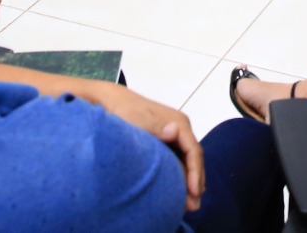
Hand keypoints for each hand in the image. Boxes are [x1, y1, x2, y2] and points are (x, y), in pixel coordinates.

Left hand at [95, 83, 204, 210]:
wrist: (111, 102)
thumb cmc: (125, 112)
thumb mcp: (140, 120)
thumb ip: (158, 127)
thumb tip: (175, 131)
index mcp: (179, 123)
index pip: (194, 151)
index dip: (195, 172)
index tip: (193, 191)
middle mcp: (180, 128)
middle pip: (193, 158)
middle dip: (196, 181)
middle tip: (193, 205)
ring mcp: (173, 134)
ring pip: (187, 160)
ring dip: (189, 180)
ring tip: (189, 203)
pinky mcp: (165, 139)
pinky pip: (178, 159)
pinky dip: (181, 174)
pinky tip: (179, 188)